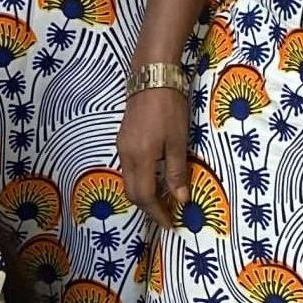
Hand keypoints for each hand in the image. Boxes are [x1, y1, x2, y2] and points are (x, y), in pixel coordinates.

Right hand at [117, 87, 191, 228]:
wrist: (151, 78)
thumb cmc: (169, 109)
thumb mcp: (178, 141)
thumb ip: (177, 171)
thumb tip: (181, 199)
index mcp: (140, 159)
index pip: (145, 196)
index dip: (157, 213)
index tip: (170, 224)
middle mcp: (126, 156)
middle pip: (132, 193)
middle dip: (148, 208)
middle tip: (167, 216)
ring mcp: (122, 148)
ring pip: (129, 181)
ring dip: (143, 195)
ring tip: (163, 200)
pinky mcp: (123, 140)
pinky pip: (128, 169)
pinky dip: (140, 181)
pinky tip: (154, 179)